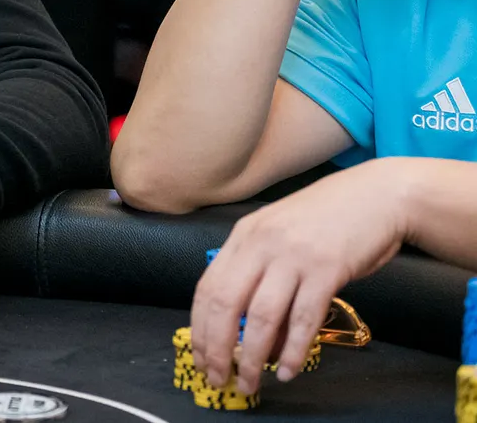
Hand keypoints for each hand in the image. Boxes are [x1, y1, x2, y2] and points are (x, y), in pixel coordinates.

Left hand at [192, 160, 410, 395]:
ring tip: (250, 381)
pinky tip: (289, 369)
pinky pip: (302, 318)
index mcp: (243, 236)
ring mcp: (292, 255)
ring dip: (252, 356)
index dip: (200, 327)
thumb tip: (250, 330)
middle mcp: (260, 244)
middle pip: (225, 303)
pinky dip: (293, 349)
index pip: (207, 287)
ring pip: (260, 316)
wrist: (377, 196)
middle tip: (219, 378)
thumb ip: (260, 274)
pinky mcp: (326, 269)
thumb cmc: (327, 219)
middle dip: (217, 347)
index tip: (202, 357)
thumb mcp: (279, 236)